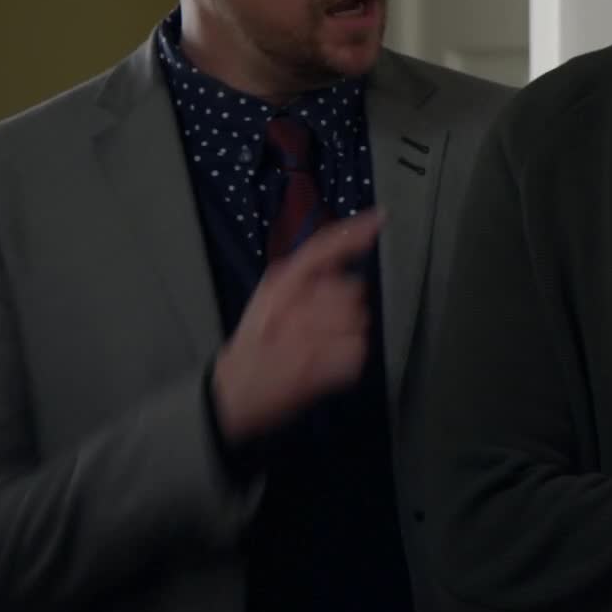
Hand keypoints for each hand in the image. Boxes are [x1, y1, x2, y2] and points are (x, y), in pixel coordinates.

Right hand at [211, 211, 380, 442]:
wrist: (233, 393)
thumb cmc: (255, 345)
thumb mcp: (268, 300)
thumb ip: (301, 278)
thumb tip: (340, 260)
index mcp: (279, 284)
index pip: (321, 247)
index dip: (352, 231)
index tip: (378, 218)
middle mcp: (293, 304)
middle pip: (353, 288)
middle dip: (346, 306)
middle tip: (319, 326)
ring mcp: (308, 335)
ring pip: (359, 320)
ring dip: (347, 333)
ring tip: (319, 346)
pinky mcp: (320, 364)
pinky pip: (357, 351)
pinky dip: (346, 360)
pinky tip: (323, 364)